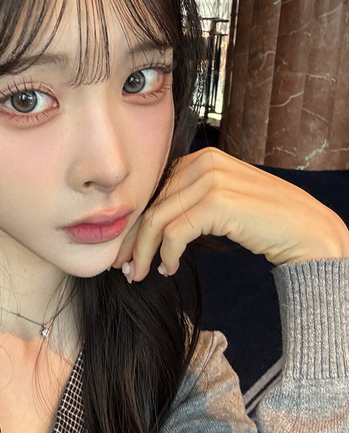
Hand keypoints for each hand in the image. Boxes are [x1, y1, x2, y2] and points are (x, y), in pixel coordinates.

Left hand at [114, 147, 348, 282]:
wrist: (309, 232)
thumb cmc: (267, 222)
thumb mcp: (223, 203)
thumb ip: (191, 202)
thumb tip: (151, 225)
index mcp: (202, 159)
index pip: (154, 190)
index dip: (136, 220)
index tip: (127, 248)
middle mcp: (204, 162)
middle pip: (151, 204)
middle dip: (133, 238)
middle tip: (122, 266)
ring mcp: (211, 180)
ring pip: (157, 219)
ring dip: (143, 251)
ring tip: (140, 273)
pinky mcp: (218, 203)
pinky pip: (174, 233)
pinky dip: (166, 255)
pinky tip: (168, 269)